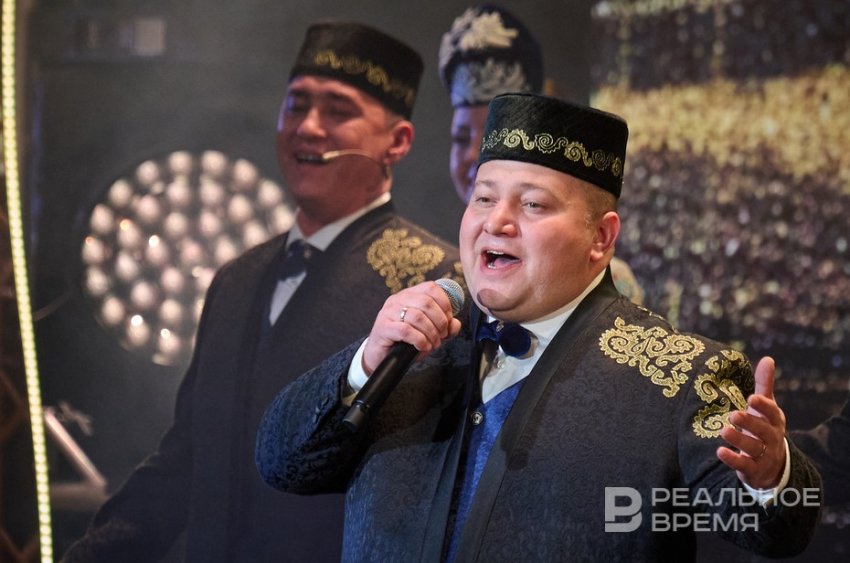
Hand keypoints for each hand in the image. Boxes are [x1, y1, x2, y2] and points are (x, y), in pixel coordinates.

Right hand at [361, 281, 461, 374]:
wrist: (380, 357)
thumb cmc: (405, 342)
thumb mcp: (429, 332)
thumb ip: (445, 327)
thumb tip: (456, 323)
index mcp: (409, 295)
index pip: (431, 287)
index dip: (445, 303)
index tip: (449, 319)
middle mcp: (397, 299)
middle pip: (426, 302)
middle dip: (440, 321)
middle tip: (442, 335)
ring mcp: (388, 312)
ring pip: (418, 317)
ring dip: (431, 333)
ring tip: (433, 344)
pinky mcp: (383, 327)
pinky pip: (406, 331)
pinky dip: (420, 340)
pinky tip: (423, 347)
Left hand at [716, 356, 786, 488]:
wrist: (772, 466)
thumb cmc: (764, 428)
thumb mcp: (766, 407)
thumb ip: (764, 385)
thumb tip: (768, 359)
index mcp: (775, 421)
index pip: (773, 413)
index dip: (764, 407)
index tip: (752, 398)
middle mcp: (772, 439)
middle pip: (764, 431)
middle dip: (750, 423)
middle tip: (733, 414)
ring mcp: (764, 456)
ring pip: (754, 448)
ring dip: (740, 440)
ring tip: (724, 430)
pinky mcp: (753, 470)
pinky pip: (744, 466)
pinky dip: (733, 460)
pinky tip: (720, 452)